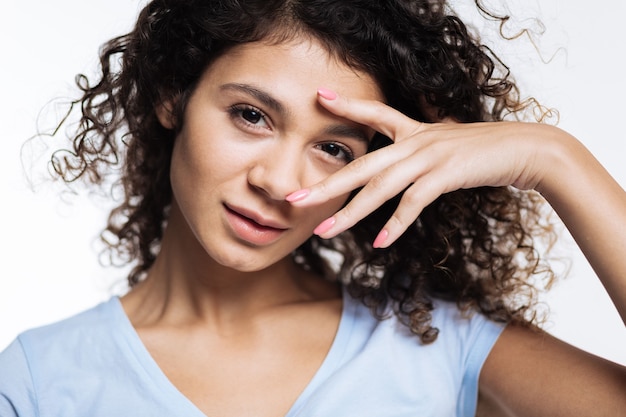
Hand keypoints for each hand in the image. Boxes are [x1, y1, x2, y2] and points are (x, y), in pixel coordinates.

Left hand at [286, 88, 559, 247]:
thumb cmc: (483, 151)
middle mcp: (416, 141)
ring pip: (380, 186)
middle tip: (294, 200)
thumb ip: (421, 154)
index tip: (320, 98)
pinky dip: (396, 224)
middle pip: (362, 164)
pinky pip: (413, 202)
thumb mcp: (445, 146)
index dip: (347, 106)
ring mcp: (429, 156)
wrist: (525, 149)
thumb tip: (403, 174)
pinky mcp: (445, 174)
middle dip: (326, 185)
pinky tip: (378, 242)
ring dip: (350, 212)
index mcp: (414, 131)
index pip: (375, 115)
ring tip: (325, 232)